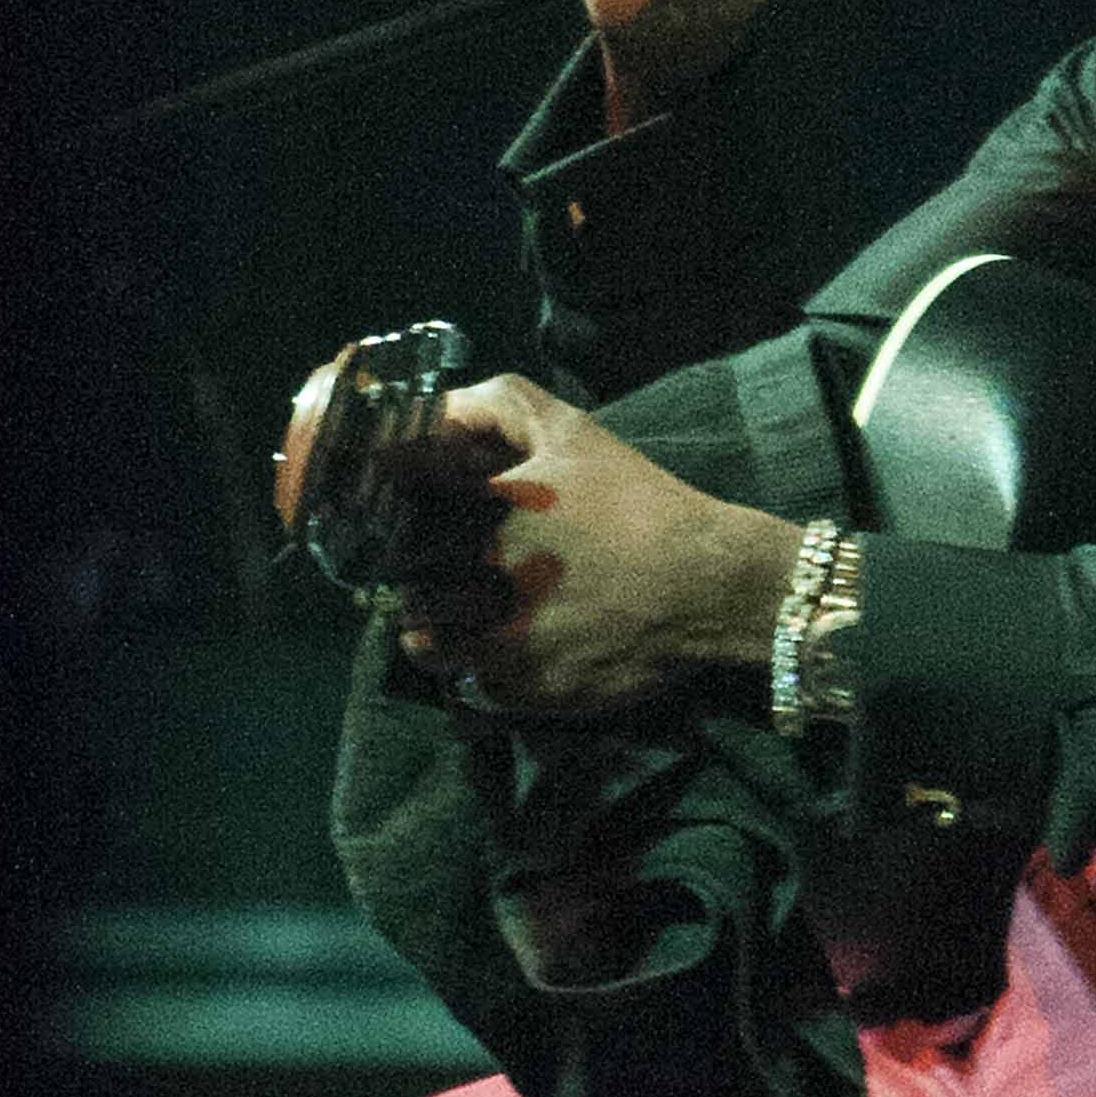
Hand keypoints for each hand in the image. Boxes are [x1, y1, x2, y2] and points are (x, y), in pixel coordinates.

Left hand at [392, 372, 802, 716]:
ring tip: (477, 615)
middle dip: (416, 577)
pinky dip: (483, 672)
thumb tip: (434, 411)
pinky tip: (517, 649)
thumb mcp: (572, 431)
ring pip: (425, 643)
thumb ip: (495, 405)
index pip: (386, 515)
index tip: (405, 520)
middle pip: (398, 585)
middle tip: (452, 572)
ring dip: (439, 630)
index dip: (388, 517)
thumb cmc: (638, 504)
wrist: (709, 585)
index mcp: (475, 512)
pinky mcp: (523, 691)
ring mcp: (495, 641)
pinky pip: (472, 688)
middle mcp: (474, 580)